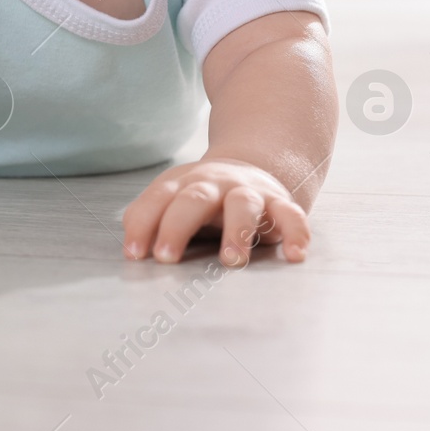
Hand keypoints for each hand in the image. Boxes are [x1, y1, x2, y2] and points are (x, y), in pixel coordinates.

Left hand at [121, 157, 309, 266]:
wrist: (249, 169)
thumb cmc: (201, 198)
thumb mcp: (171, 200)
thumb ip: (148, 220)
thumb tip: (132, 250)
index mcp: (183, 184)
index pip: (158, 199)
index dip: (144, 224)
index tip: (135, 255)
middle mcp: (215, 184)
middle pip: (194, 199)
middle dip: (178, 226)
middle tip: (166, 258)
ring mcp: (248, 192)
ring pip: (243, 204)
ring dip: (237, 230)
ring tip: (232, 261)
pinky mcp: (278, 203)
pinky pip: (292, 215)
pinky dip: (296, 232)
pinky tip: (296, 255)